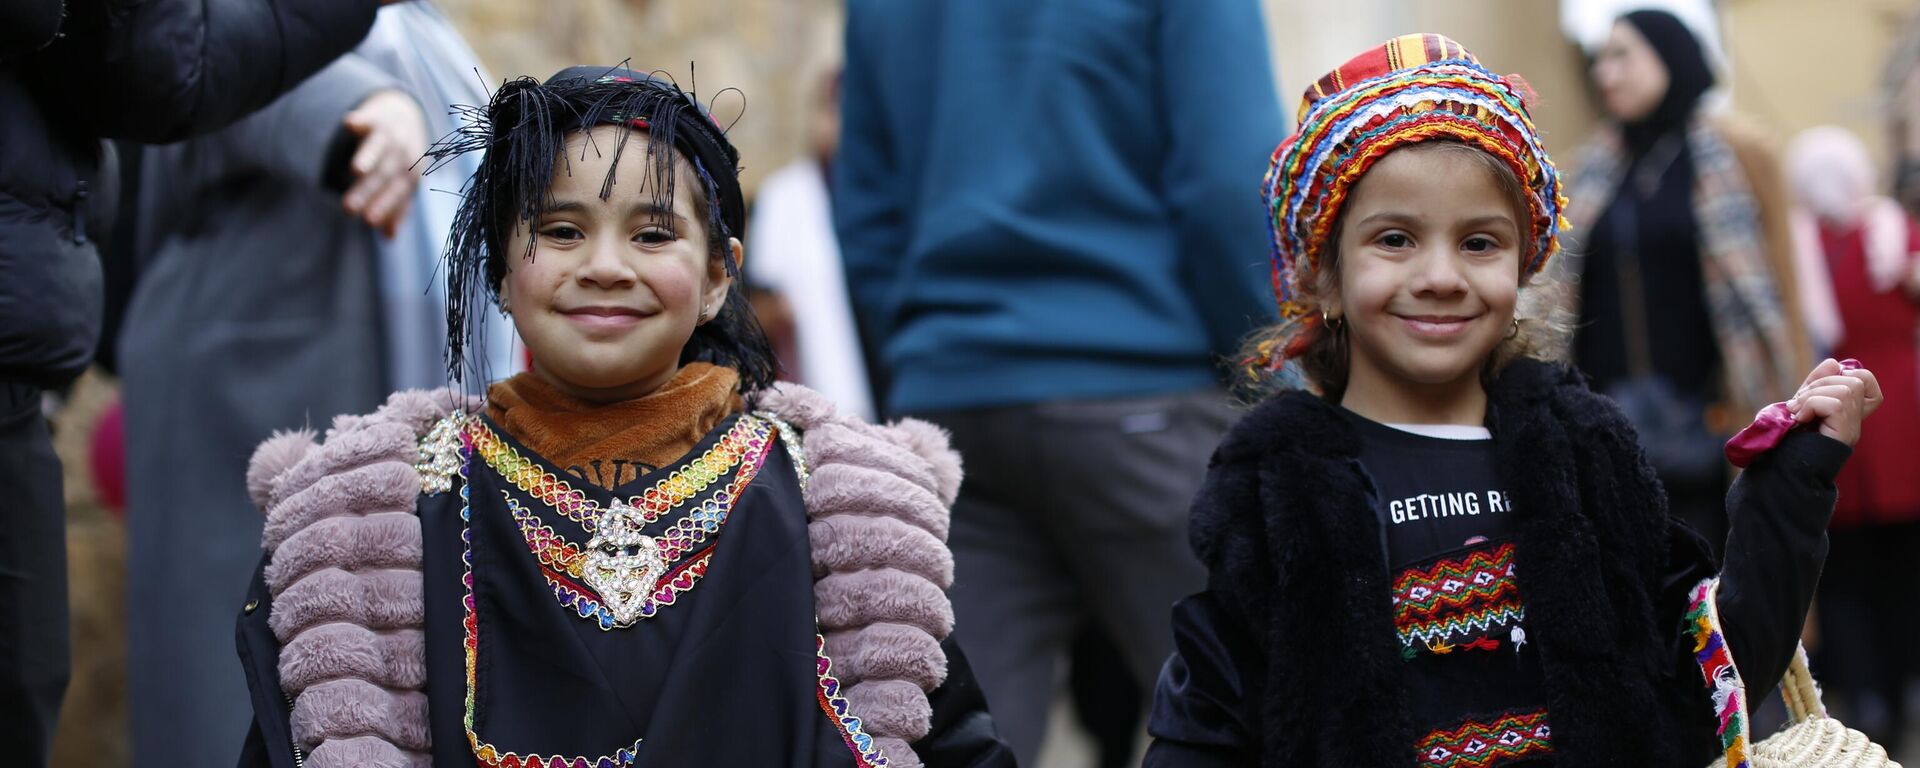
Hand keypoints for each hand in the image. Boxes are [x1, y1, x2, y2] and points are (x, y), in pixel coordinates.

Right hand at [341, 89, 426, 236]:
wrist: (405, 115)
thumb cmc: (400, 158)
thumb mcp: (402, 182)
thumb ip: (395, 207)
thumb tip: (389, 238)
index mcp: (409, 176)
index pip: (397, 194)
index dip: (384, 207)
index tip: (368, 221)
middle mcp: (402, 156)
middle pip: (383, 176)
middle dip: (367, 192)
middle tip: (347, 208)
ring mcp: (390, 135)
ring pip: (379, 148)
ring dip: (368, 158)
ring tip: (355, 171)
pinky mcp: (376, 116)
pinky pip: (368, 118)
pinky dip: (360, 120)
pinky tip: (348, 124)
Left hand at [1787, 358, 1883, 446]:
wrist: (1783, 468)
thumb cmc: (1789, 439)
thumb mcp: (1802, 404)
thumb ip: (1816, 385)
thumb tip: (1832, 362)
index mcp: (1846, 411)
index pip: (1864, 380)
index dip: (1846, 374)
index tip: (1820, 387)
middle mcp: (1856, 419)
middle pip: (1852, 380)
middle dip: (1818, 384)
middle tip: (1798, 403)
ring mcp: (1853, 426)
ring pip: (1845, 389)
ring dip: (1813, 396)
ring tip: (1798, 412)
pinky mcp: (1846, 433)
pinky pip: (1835, 403)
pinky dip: (1812, 406)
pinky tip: (1801, 419)